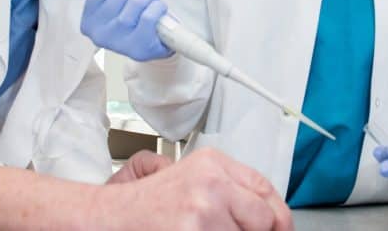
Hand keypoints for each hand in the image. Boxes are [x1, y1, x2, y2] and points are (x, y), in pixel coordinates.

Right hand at [71, 0, 171, 60]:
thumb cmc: (130, 25)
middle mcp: (100, 34)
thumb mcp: (109, 9)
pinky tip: (158, 9)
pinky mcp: (139, 47)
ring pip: (136, 3)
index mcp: (89, 22)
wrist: (150, 48)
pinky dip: (157, 7)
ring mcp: (119, 43)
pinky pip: (149, 16)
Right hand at [92, 147, 292, 230]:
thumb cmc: (144, 206)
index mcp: (213, 164)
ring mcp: (204, 211)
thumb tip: (266, 216)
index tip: (280, 230)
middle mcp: (212, 183)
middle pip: (265, 219)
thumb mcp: (187, 179)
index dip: (278, 219)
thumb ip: (228, 189)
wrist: (107, 219)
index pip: (267, 191)